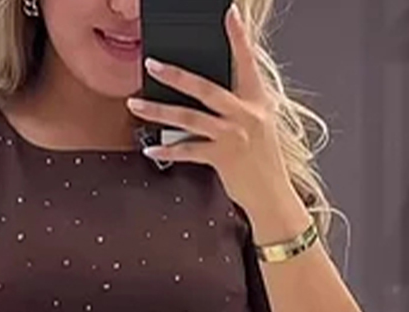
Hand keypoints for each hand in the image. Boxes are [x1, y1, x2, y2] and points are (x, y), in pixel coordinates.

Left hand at [127, 4, 291, 214]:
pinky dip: (166, 150)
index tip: (228, 14)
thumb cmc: (262, 162)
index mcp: (256, 101)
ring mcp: (233, 136)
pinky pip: (187, 151)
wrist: (272, 196)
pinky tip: (151, 148)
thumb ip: (238, 107)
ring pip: (188, 118)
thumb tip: (212, 94)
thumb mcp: (259, 126)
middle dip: (175, 75)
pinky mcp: (222, 158)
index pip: (246, 62)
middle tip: (153, 63)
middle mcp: (245, 115)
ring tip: (136, 104)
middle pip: (205, 88)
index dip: (238, 37)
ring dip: (158, 111)